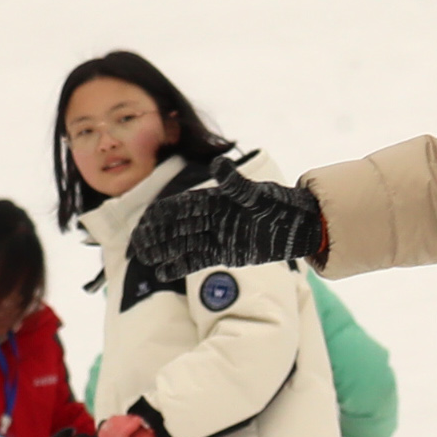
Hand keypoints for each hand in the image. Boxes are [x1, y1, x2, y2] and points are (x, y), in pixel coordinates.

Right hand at [125, 172, 325, 297]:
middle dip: (155, 235)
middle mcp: (211, 218)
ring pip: (182, 244)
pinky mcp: (225, 253)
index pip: (180, 207)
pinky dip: (179, 265)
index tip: (144, 222)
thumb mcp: (259, 194)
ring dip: (162, 250)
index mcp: (215, 200)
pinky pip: (196, 261)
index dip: (161, 215)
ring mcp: (216, 237)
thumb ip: (236, 184)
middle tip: (136, 245)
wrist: (301, 226)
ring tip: (142, 258)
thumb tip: (218, 165)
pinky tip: (162, 272)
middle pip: (176, 227)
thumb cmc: (281, 204)